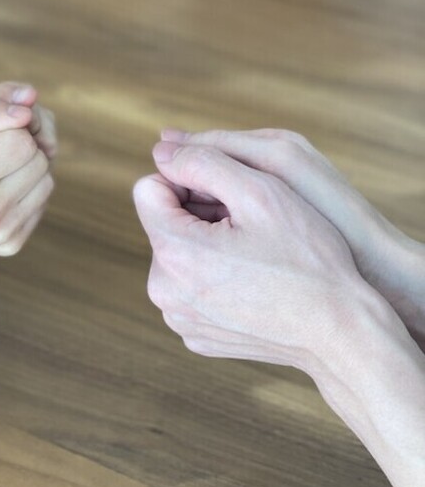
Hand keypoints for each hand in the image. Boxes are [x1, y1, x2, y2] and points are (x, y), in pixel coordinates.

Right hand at [0, 83, 54, 261]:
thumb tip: (31, 101)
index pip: (22, 141)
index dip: (7, 130)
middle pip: (39, 161)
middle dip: (20, 148)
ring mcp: (3, 234)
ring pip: (47, 181)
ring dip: (27, 169)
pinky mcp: (13, 244)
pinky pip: (42, 202)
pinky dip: (26, 190)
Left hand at [133, 141, 385, 377]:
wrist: (339, 333)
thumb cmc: (308, 260)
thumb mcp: (261, 192)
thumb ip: (202, 161)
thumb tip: (161, 151)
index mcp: (173, 251)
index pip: (147, 190)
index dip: (187, 180)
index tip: (226, 193)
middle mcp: (163, 290)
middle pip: (163, 225)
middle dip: (197, 215)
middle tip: (249, 224)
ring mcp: (177, 317)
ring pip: (178, 257)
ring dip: (206, 244)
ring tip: (254, 252)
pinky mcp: (194, 335)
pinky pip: (190, 290)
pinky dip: (213, 278)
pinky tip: (251, 281)